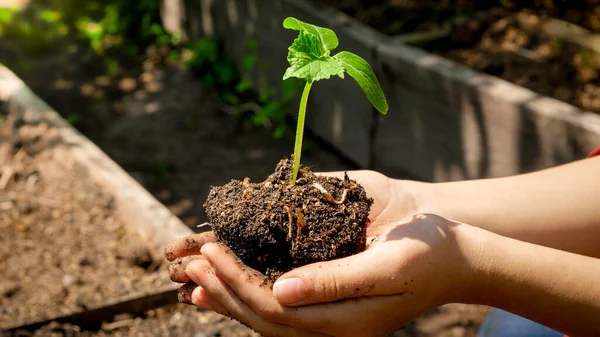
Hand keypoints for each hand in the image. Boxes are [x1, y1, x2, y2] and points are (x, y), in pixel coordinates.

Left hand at [185, 214, 478, 336]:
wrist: (453, 254)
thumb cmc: (427, 251)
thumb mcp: (387, 264)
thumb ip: (336, 281)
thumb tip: (281, 290)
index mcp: (345, 322)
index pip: (276, 309)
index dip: (237, 282)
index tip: (209, 252)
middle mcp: (331, 326)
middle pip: (262, 316)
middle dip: (222, 287)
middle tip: (190, 260)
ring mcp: (328, 316)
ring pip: (265, 315)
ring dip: (227, 293)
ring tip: (193, 273)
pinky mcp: (326, 298)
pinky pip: (279, 302)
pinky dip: (247, 290)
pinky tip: (222, 283)